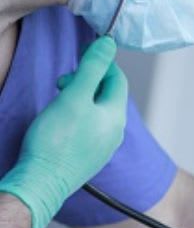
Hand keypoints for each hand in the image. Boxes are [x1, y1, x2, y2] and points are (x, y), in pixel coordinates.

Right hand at [0, 37, 127, 227]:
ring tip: (59, 101)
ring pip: (97, 113)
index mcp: (116, 116)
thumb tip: (109, 44)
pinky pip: (89, 129)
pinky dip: (77, 117)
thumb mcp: (73, 97)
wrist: (42, 183)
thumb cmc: (56, 141)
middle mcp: (115, 133)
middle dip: (87, 82)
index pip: (118, 80)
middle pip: (107, 96)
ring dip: (80, 100)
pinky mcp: (89, 158)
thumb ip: (91, 70)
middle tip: (62, 83)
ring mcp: (103, 147)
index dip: (102, 64)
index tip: (81, 58)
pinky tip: (59, 122)